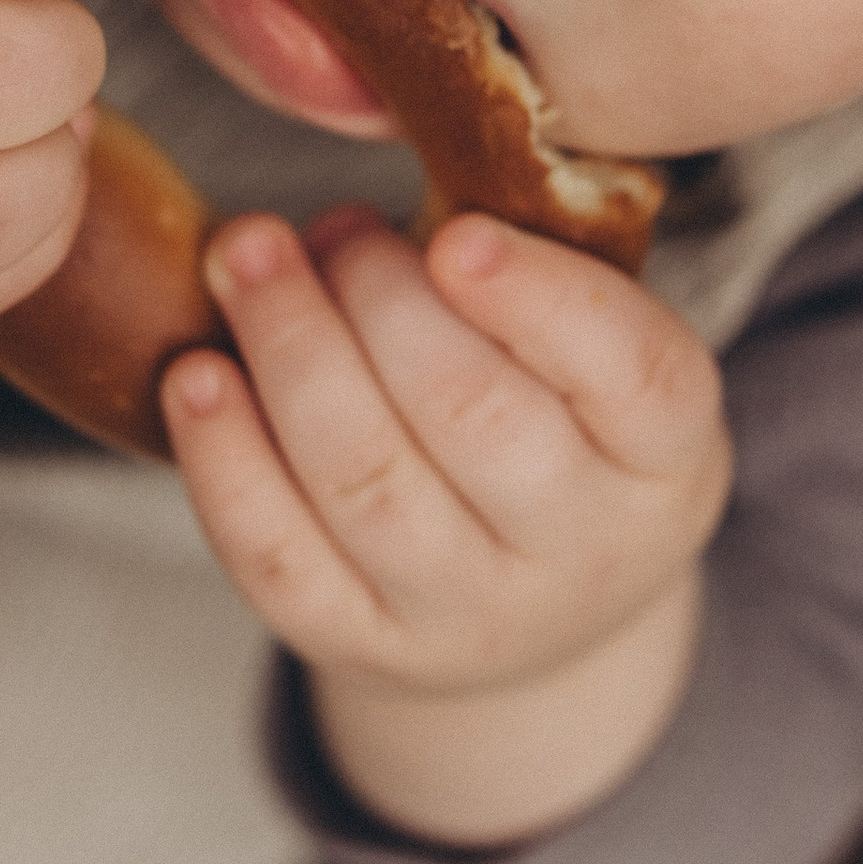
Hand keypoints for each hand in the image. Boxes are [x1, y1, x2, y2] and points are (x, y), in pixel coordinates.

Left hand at [162, 204, 730, 840]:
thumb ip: (523, 266)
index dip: (539, 301)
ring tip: (245, 255)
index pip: (631, 375)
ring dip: (290, 350)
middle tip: (332, 225)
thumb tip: (352, 218)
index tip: (455, 234)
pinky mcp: (362, 645)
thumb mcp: (597, 345)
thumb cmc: (562, 418)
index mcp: (667, 454)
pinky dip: (225, 460)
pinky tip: (195, 373)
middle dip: (379, 300)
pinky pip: (280, 560)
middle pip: (475, 418)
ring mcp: (470, 614)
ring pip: (366, 483)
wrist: (543, 600)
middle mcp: (583, 550)